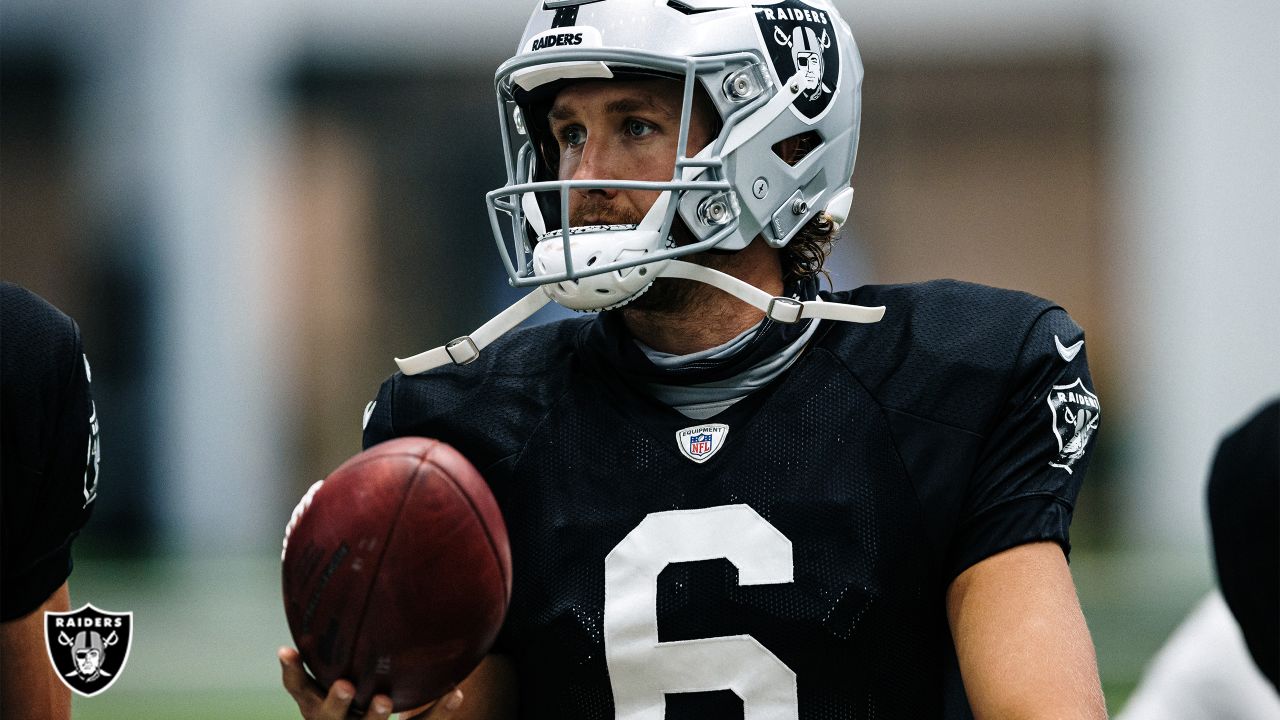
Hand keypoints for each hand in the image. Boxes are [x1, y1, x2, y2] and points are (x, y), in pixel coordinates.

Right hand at [278, 647, 463, 718]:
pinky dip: (438, 711)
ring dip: (375, 716)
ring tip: (384, 700)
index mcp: (320, 703)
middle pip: (330, 717)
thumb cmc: (357, 685)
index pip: (300, 689)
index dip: (293, 672)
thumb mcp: (338, 669)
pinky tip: (454, 692)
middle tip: (346, 685)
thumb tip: (324, 571)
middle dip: (335, 703)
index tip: (288, 650)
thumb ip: (338, 638)